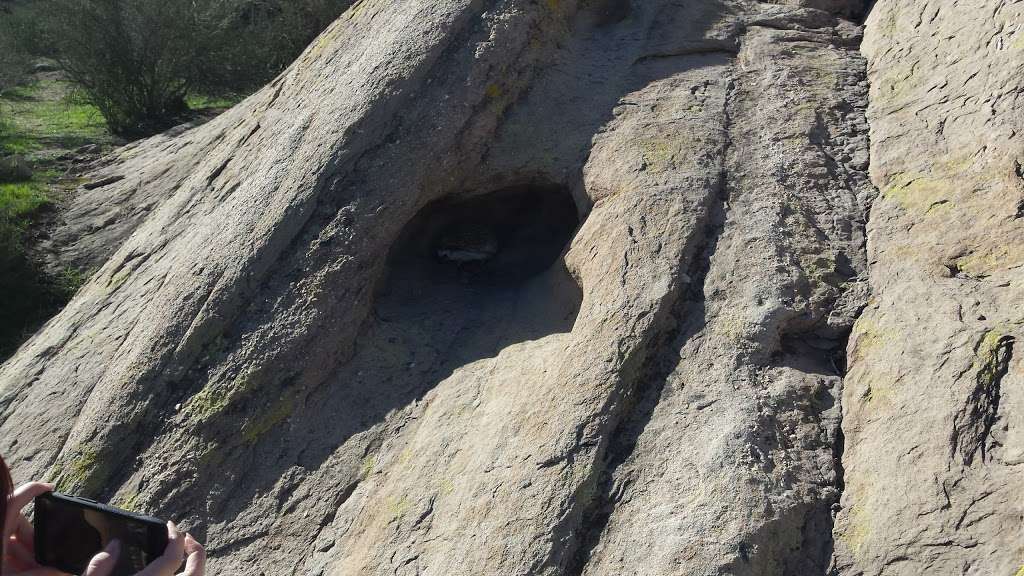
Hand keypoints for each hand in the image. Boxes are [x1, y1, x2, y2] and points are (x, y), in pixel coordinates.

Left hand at [3, 481, 65, 575]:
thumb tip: (62, 573)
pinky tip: (19, 572)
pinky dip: (13, 558)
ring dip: (25, 553)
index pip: (17, 499)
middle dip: (34, 541)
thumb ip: (36, 575)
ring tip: (32, 571)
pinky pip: (4, 547)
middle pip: (19, 525)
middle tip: (47, 560)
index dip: (34, 489)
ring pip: (11, 538)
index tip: (50, 489)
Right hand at [85, 521, 205, 575]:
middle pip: (197, 573)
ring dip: (196, 566)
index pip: (174, 557)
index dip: (175, 537)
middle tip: (186, 538)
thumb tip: (114, 544)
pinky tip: (173, 571)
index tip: (171, 526)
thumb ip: (100, 566)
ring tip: (184, 554)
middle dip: (197, 552)